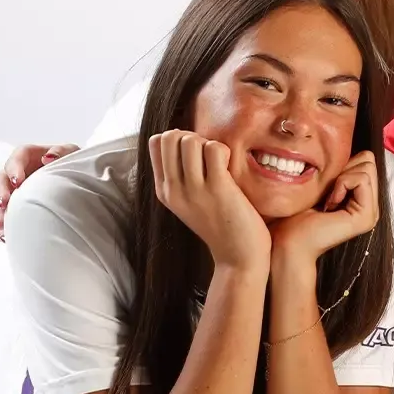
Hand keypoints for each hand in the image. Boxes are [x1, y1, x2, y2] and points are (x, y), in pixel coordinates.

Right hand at [0, 143, 78, 239]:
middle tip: (4, 203)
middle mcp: (17, 174)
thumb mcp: (72, 154)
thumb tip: (49, 157)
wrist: (79, 183)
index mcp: (30, 157)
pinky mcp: (14, 208)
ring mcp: (13, 192)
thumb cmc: (72, 164)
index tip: (17, 181)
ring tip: (1, 224)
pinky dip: (1, 227)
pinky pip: (2, 218)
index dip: (13, 168)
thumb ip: (62, 151)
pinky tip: (4, 236)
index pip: (16, 157)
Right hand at [147, 131, 270, 271]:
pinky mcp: (217, 189)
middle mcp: (173, 189)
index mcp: (164, 190)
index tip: (196, 153)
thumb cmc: (221, 224)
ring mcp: (193, 190)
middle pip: (169, 137)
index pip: (156, 143)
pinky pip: (214, 149)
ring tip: (220, 163)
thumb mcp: (190, 201)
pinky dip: (224, 150)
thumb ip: (182, 174)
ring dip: (209, 143)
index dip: (178, 137)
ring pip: (190, 140)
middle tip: (209, 155)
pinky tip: (230, 168)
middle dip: (192, 136)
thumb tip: (185, 138)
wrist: (238, 257)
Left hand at [270, 151, 380, 263]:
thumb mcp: (321, 184)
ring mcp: (371, 213)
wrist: (287, 242)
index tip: (324, 188)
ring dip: (341, 178)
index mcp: (361, 199)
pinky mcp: (367, 216)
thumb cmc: (295, 215)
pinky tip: (329, 205)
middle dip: (344, 169)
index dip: (342, 165)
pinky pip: (361, 179)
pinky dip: (342, 184)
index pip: (365, 160)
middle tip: (327, 194)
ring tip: (327, 201)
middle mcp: (371, 206)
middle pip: (369, 161)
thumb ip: (339, 170)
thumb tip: (353, 148)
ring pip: (367, 167)